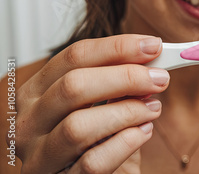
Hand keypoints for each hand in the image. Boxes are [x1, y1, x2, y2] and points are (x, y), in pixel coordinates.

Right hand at [14, 35, 168, 172]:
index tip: (153, 46)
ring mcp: (40, 156)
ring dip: (127, 112)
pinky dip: (126, 143)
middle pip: (74, 85)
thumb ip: (117, 83)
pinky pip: (93, 162)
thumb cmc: (93, 140)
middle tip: (160, 79)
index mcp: (37, 91)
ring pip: (78, 126)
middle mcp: (30, 122)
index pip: (74, 56)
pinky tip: (144, 132)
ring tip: (154, 109)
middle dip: (125, 77)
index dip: (117, 47)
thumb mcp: (99, 105)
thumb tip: (151, 61)